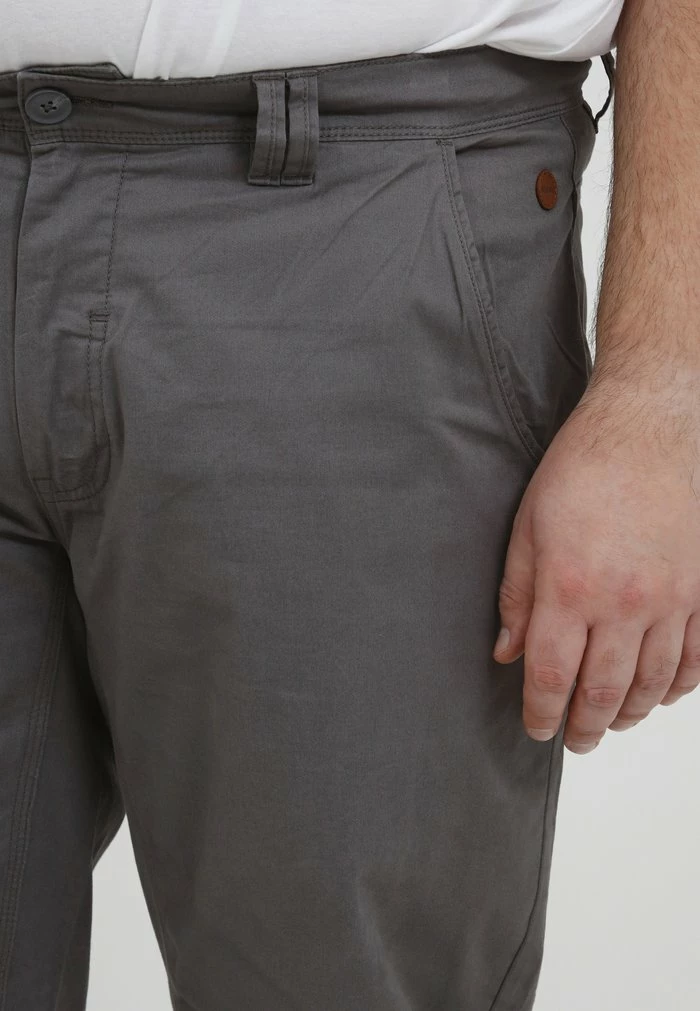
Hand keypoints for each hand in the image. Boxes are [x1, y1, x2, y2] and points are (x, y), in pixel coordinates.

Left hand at [492, 371, 699, 753]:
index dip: (541, 713)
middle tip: (572, 740)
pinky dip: (678, 687)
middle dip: (583, 726)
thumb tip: (507, 652)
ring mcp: (670, 600)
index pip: (552, 676)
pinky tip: (661, 696)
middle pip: (604, 692)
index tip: (536, 728)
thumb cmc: (581, 470)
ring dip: (629, 714)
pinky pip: (695, 659)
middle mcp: (623, 604)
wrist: (647, 430)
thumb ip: (517, 597)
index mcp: (570, 588)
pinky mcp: (699, 590)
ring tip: (611, 724)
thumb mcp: (528, 528)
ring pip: (652, 685)